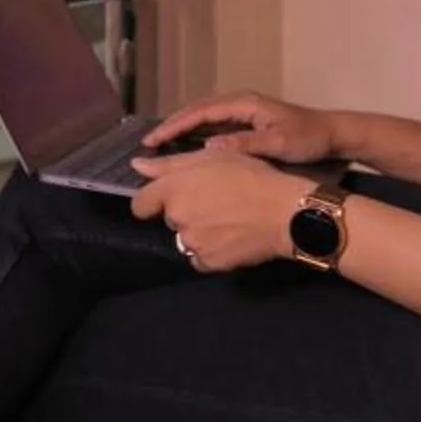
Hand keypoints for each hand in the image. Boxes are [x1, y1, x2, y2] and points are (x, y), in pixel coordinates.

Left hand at [126, 145, 313, 272]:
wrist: (284, 212)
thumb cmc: (251, 176)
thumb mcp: (212, 158)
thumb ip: (169, 164)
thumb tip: (136, 166)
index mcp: (173, 189)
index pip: (140, 204)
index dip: (152, 201)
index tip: (170, 198)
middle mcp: (176, 218)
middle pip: (169, 218)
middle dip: (185, 212)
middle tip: (214, 203)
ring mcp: (191, 243)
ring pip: (185, 238)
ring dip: (198, 232)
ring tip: (226, 221)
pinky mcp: (208, 263)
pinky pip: (200, 258)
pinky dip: (211, 251)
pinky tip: (231, 238)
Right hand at [143, 89, 340, 166]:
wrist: (333, 135)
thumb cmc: (308, 138)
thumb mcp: (278, 142)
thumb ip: (245, 144)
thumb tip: (208, 147)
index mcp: (243, 103)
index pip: (200, 112)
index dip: (174, 125)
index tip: (153, 140)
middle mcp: (239, 103)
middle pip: (196, 111)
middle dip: (171, 126)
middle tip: (147, 144)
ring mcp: (243, 112)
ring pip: (203, 118)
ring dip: (182, 129)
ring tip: (160, 146)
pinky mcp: (248, 122)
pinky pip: (214, 125)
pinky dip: (196, 134)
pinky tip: (187, 148)